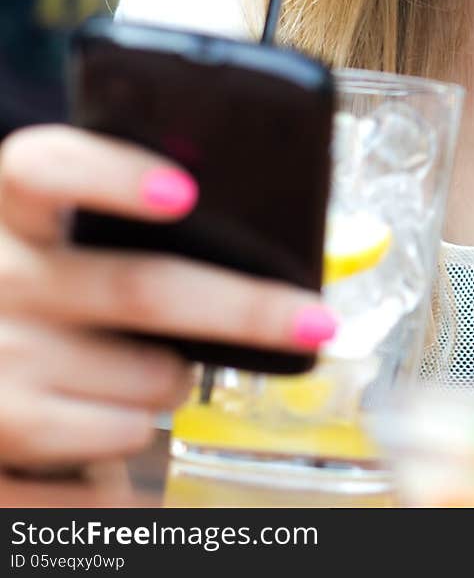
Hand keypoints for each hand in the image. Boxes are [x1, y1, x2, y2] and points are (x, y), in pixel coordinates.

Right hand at [0, 125, 334, 470]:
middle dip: (243, 307)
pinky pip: (123, 435)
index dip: (114, 175)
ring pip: (146, 374)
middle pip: (139, 287)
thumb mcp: (66, 236)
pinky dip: (146, 428)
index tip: (183, 191)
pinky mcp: (2, 433)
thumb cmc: (49, 287)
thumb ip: (127, 212)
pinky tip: (123, 412)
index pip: (45, 167)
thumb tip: (260, 215)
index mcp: (13, 204)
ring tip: (157, 365)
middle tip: (313, 318)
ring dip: (178, 376)